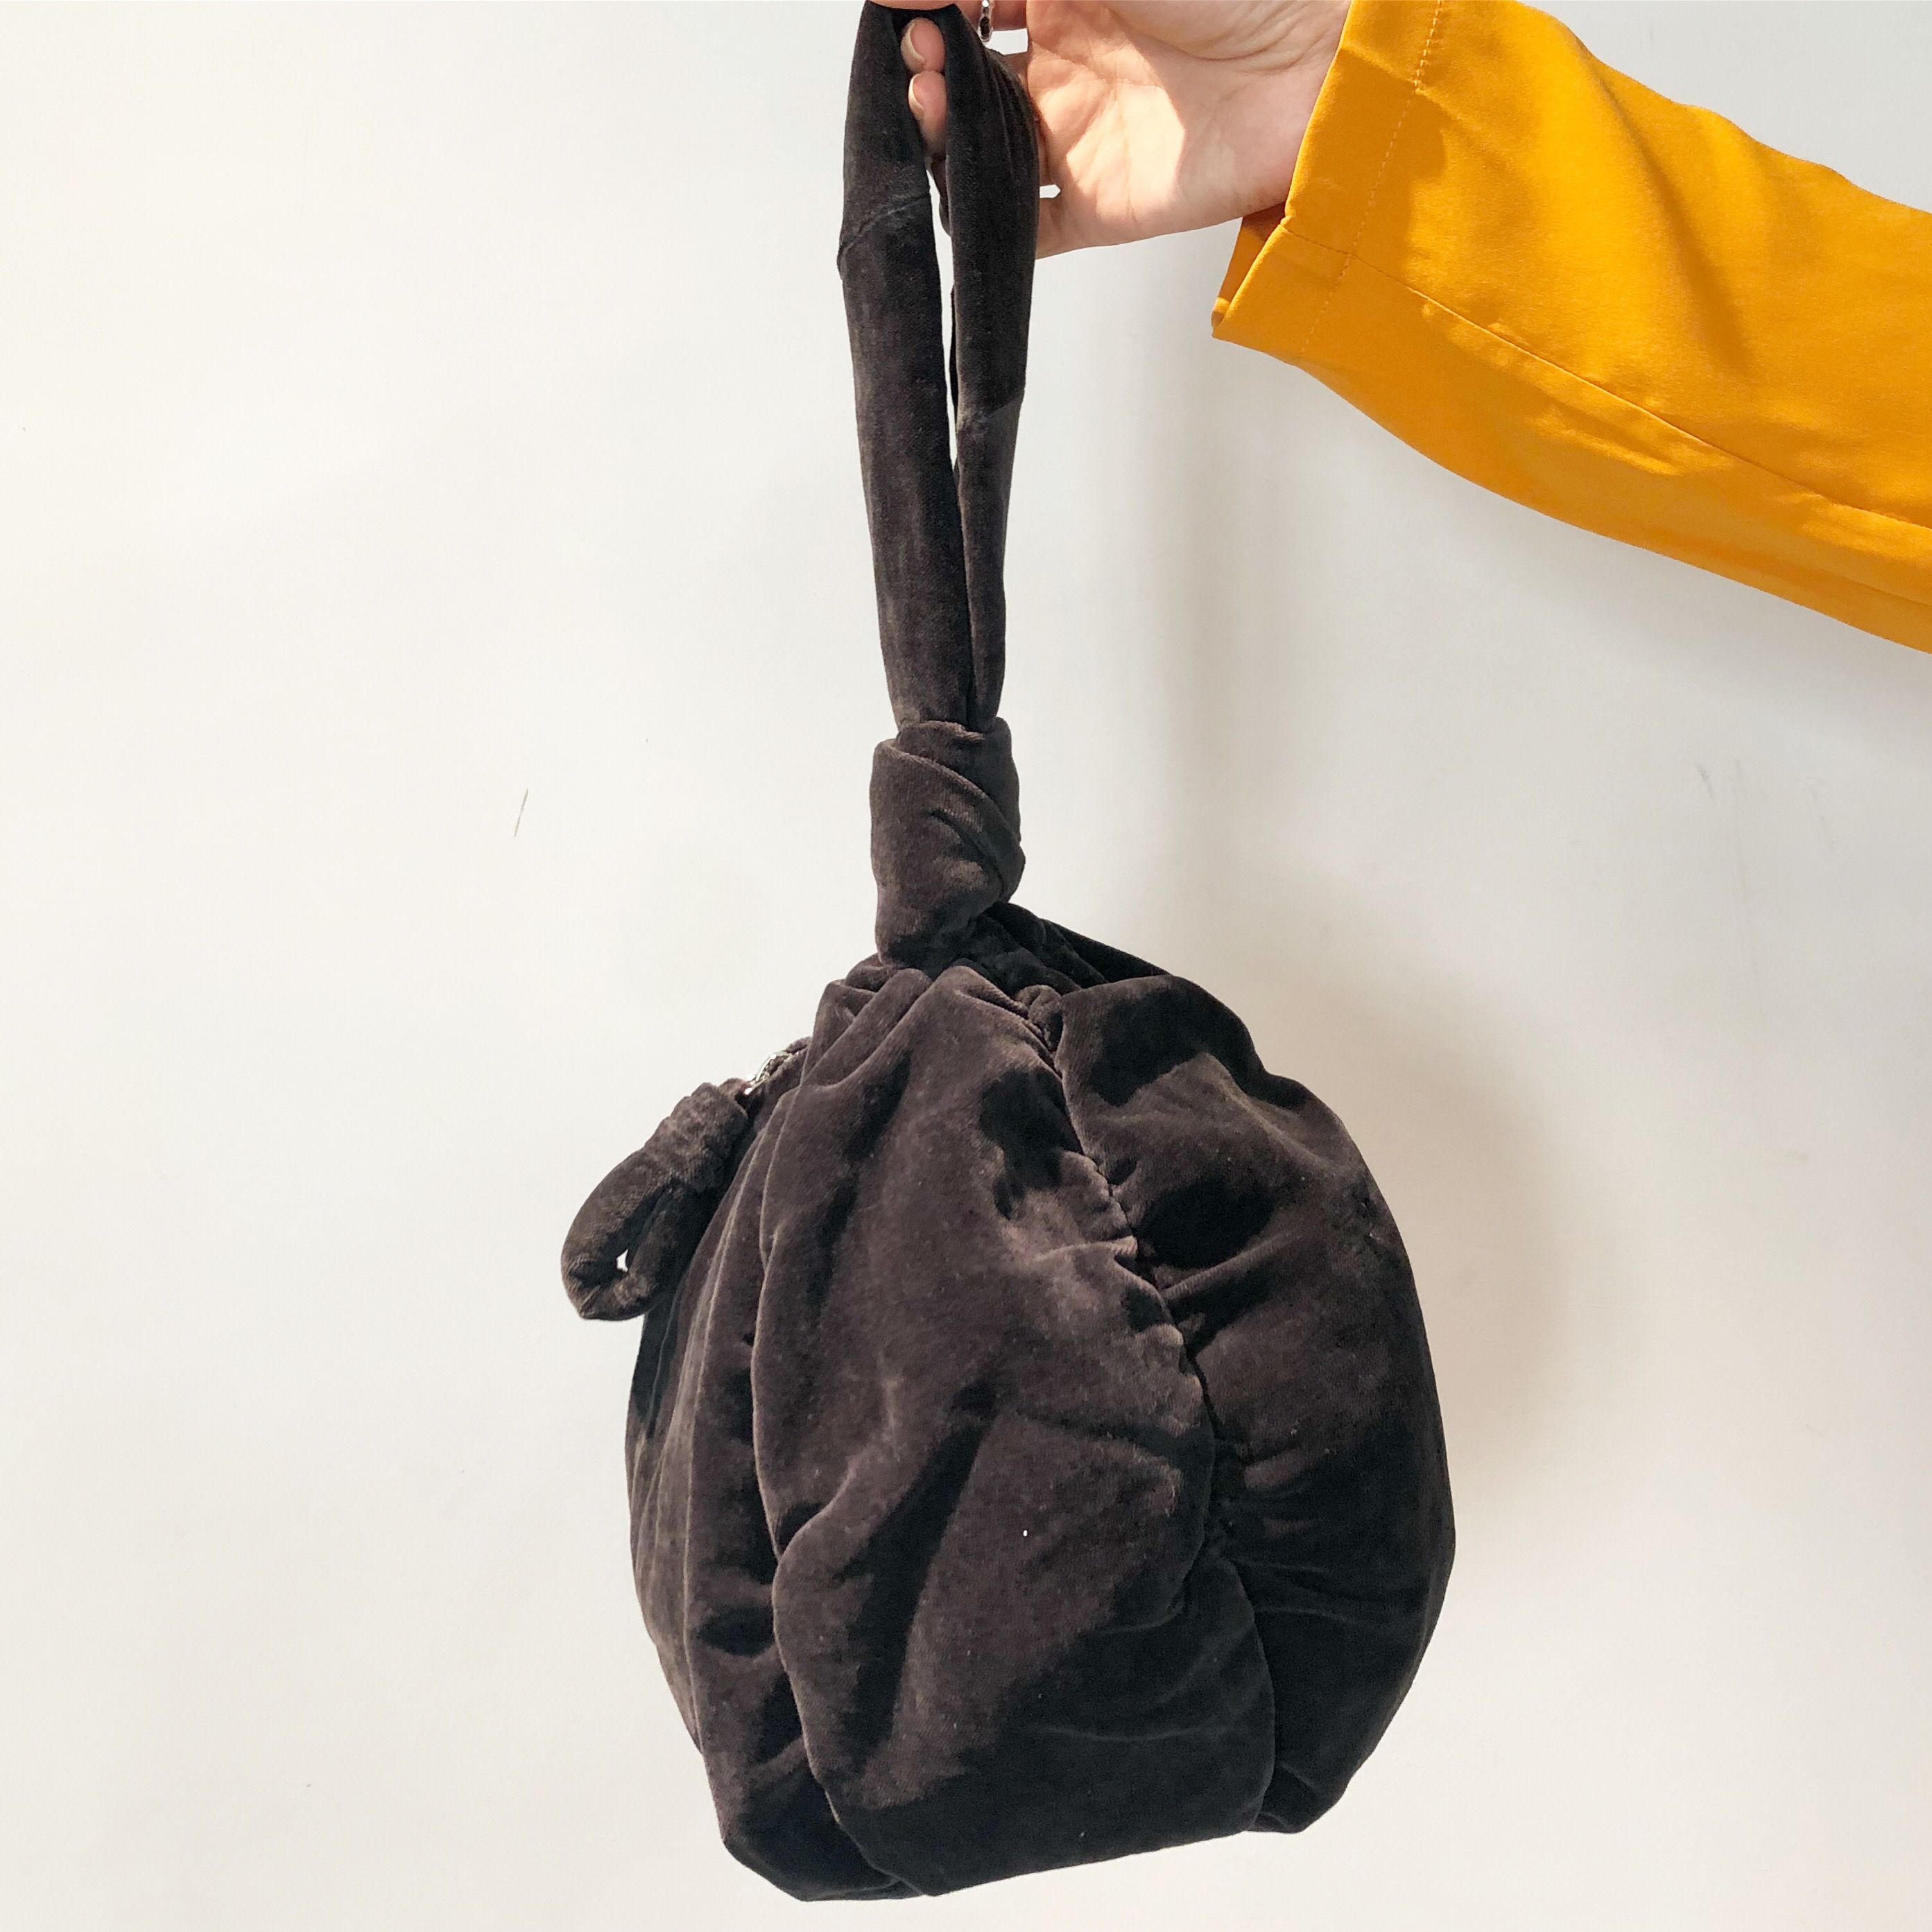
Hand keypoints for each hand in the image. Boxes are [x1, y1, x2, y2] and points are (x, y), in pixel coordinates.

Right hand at [884, 1, 1349, 256]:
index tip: (906, 4)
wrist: (1311, 72)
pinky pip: (1028, 228)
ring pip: (981, 150)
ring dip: (942, 137)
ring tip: (936, 106)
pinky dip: (986, 224)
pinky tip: (960, 198)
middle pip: (965, 76)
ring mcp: (1081, 136)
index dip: (930, 3)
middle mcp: (1069, 64)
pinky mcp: (1100, 204)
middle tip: (925, 56)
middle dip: (928, 67)